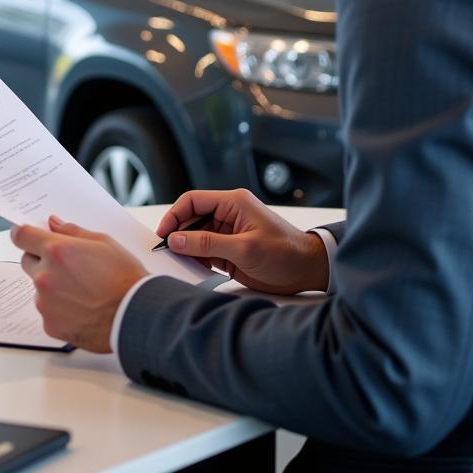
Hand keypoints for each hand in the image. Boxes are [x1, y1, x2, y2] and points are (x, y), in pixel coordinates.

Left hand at [11, 215, 146, 352]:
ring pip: (38, 288)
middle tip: (66, 265)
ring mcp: (45, 303)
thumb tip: (54, 224)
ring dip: (51, 286)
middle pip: (27, 261)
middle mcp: (45, 277)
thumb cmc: (124, 277)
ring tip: (81, 291)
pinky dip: (59, 309)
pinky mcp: (50, 325)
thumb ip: (72, 231)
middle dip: (41, 260)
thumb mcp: (103, 242)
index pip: (21, 236)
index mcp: (56, 251)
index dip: (22, 233)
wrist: (136, 316)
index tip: (25, 235)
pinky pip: (47, 311)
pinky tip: (81, 308)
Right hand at [158, 189, 328, 294]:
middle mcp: (229, 214)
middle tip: (165, 250)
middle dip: (178, 233)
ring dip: (186, 247)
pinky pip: (205, 250)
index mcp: (234, 202)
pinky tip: (193, 267)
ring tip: (178, 261)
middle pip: (192, 218)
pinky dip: (196, 258)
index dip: (175, 215)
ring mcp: (229, 232)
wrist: (309, 271)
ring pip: (196, 235)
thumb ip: (208, 244)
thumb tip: (176, 239)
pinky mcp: (230, 250)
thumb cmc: (285, 254)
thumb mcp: (244, 249)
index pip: (193, 201)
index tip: (163, 233)